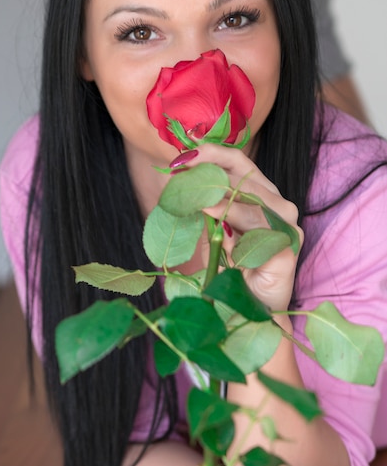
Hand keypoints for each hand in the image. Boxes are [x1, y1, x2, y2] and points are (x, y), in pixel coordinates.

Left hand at [177, 144, 302, 313]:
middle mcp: (278, 206)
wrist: (249, 312)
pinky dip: (231, 216)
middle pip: (245, 174)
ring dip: (216, 191)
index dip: (212, 153)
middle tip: (180, 167)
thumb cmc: (231, 270)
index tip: (182, 155)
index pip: (239, 163)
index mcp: (261, 196)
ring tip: (189, 191)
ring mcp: (286, 226)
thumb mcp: (213, 231)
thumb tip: (179, 177)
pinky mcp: (287, 247)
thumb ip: (204, 206)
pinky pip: (257, 226)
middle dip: (209, 166)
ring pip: (251, 197)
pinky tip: (209, 213)